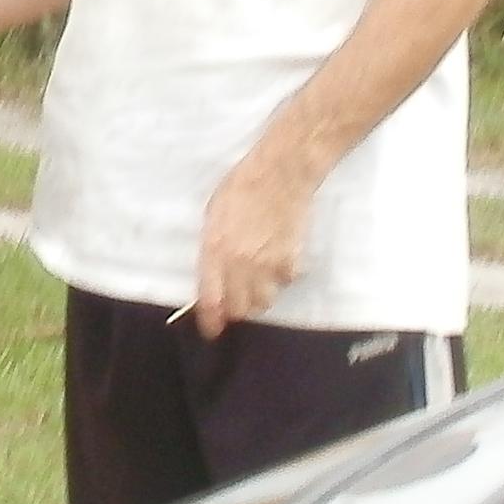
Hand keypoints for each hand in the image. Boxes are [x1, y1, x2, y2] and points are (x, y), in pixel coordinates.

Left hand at [192, 141, 319, 334]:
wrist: (281, 173)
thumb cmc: (241, 187)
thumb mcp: (213, 216)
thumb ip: (211, 251)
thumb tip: (212, 279)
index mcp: (216, 250)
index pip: (211, 299)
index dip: (211, 321)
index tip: (211, 330)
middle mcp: (241, 263)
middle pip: (240, 309)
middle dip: (236, 308)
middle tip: (236, 297)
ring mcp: (269, 264)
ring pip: (263, 301)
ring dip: (258, 296)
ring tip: (257, 278)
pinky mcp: (292, 261)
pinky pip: (284, 283)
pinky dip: (280, 279)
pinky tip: (277, 261)